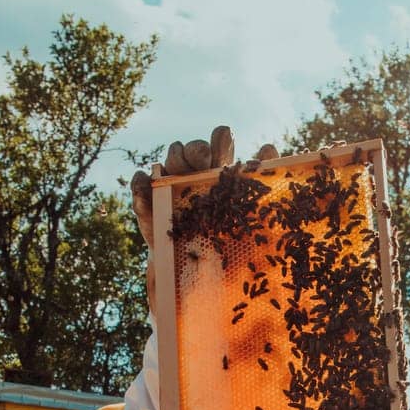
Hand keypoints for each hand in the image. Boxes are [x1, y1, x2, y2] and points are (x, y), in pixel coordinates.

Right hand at [130, 127, 279, 246]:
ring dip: (175, 161)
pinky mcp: (148, 201)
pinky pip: (140, 185)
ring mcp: (168, 185)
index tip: (224, 138)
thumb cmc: (222, 240)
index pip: (219, 144)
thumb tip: (269, 149)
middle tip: (203, 159)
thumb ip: (259, 183)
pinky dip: (141, 184)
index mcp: (219, 172)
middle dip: (197, 150)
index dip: (221, 139)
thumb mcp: (245, 216)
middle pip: (192, 149)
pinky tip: (145, 185)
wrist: (193, 271)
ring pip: (169, 161)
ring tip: (179, 171)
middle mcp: (193, 173)